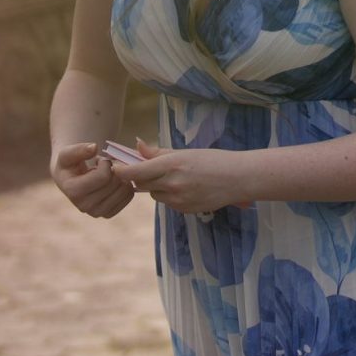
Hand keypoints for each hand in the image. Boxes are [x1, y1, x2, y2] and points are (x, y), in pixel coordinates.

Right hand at [49, 140, 135, 218]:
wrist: (71, 177)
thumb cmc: (70, 163)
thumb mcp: (68, 153)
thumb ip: (79, 149)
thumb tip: (94, 147)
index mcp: (73, 192)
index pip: (103, 176)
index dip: (105, 163)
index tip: (99, 159)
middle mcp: (84, 207)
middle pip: (115, 183)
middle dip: (114, 168)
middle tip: (106, 165)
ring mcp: (97, 213)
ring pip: (124, 190)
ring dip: (121, 176)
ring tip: (109, 172)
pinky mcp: (108, 213)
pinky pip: (129, 196)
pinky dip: (126, 184)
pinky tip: (115, 180)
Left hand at [110, 137, 254, 214]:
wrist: (239, 179)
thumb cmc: (213, 159)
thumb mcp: (185, 152)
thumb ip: (158, 152)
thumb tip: (137, 145)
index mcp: (172, 164)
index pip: (135, 172)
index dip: (122, 171)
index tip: (116, 167)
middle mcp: (172, 183)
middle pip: (141, 184)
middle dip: (140, 177)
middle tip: (145, 168)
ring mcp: (178, 200)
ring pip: (154, 194)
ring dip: (155, 187)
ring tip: (173, 177)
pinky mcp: (184, 210)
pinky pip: (167, 203)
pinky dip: (169, 196)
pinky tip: (185, 188)